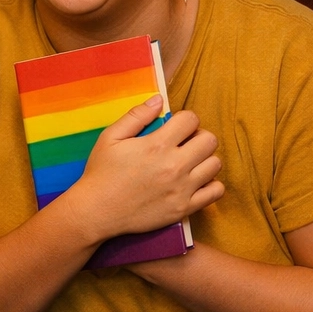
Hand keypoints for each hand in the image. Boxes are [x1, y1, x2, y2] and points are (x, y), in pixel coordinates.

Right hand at [61, 97, 223, 241]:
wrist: (97, 211)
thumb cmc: (102, 173)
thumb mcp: (111, 137)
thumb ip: (137, 116)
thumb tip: (159, 100)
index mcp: (157, 145)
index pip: (191, 119)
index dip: (184, 119)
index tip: (175, 127)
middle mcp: (174, 165)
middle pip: (209, 140)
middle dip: (199, 136)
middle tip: (185, 144)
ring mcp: (182, 188)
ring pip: (215, 164)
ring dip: (205, 159)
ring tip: (190, 163)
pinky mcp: (184, 208)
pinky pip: (216, 191)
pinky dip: (211, 185)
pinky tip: (196, 182)